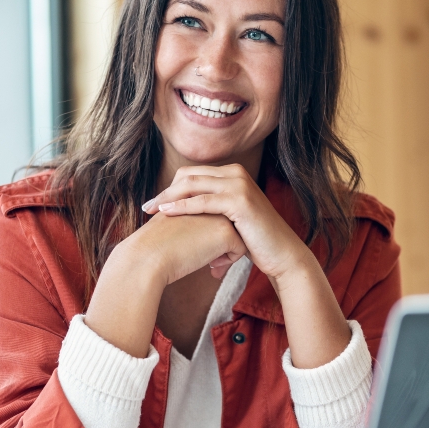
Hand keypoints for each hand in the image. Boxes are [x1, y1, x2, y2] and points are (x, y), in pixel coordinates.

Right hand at [84, 211, 245, 357]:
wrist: (148, 257)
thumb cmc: (155, 246)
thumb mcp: (175, 225)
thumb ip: (192, 223)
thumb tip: (206, 235)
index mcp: (195, 196)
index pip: (216, 213)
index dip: (213, 233)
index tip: (204, 251)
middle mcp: (209, 200)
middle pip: (230, 221)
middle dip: (225, 242)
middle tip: (214, 263)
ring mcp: (219, 214)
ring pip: (239, 234)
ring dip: (228, 251)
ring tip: (214, 265)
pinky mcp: (225, 232)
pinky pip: (240, 249)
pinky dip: (229, 261)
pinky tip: (212, 268)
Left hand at [143, 164, 313, 282]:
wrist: (281, 254)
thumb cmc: (254, 241)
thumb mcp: (229, 219)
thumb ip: (211, 209)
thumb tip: (182, 211)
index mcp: (232, 174)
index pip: (192, 174)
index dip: (170, 187)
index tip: (154, 203)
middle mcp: (236, 173)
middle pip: (189, 176)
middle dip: (165, 191)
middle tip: (147, 207)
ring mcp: (239, 185)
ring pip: (193, 185)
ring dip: (168, 197)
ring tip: (151, 210)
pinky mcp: (240, 201)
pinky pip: (203, 201)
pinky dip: (182, 207)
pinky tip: (166, 213)